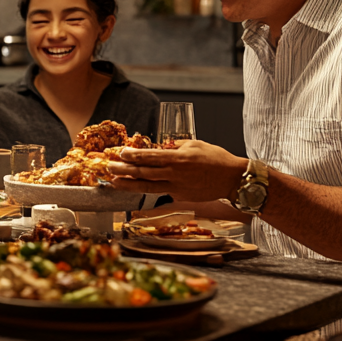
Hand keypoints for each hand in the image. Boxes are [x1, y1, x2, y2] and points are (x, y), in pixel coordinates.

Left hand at [108, 139, 246, 204]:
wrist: (233, 179)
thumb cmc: (216, 159)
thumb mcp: (194, 144)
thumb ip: (175, 146)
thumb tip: (160, 146)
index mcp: (177, 158)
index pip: (149, 157)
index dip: (132, 156)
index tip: (120, 154)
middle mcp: (174, 174)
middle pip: (143, 172)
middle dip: (123, 170)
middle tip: (108, 168)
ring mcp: (176, 187)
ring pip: (147, 186)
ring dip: (128, 184)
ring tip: (113, 182)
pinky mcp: (180, 196)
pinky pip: (159, 192)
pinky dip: (144, 190)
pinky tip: (133, 188)